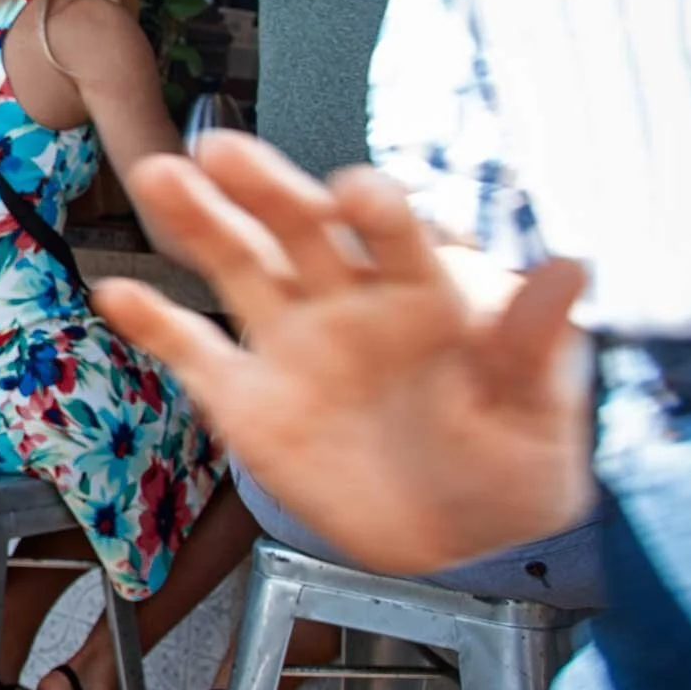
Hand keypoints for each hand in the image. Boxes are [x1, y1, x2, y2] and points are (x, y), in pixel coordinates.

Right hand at [95, 132, 593, 576]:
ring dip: (197, 220)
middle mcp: (347, 303)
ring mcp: (291, 345)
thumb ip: (539, 343)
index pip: (397, 237)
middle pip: (299, 231)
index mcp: (421, 296)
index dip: (378, 211)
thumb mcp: (538, 411)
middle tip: (223, 150)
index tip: (359, 193)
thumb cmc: (511, 463)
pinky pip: (191, 352)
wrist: (459, 539)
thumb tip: (574, 269)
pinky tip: (117, 290)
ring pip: (236, 267)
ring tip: (160, 176)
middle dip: (264, 187)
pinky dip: (151, 323)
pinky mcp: (247, 398)